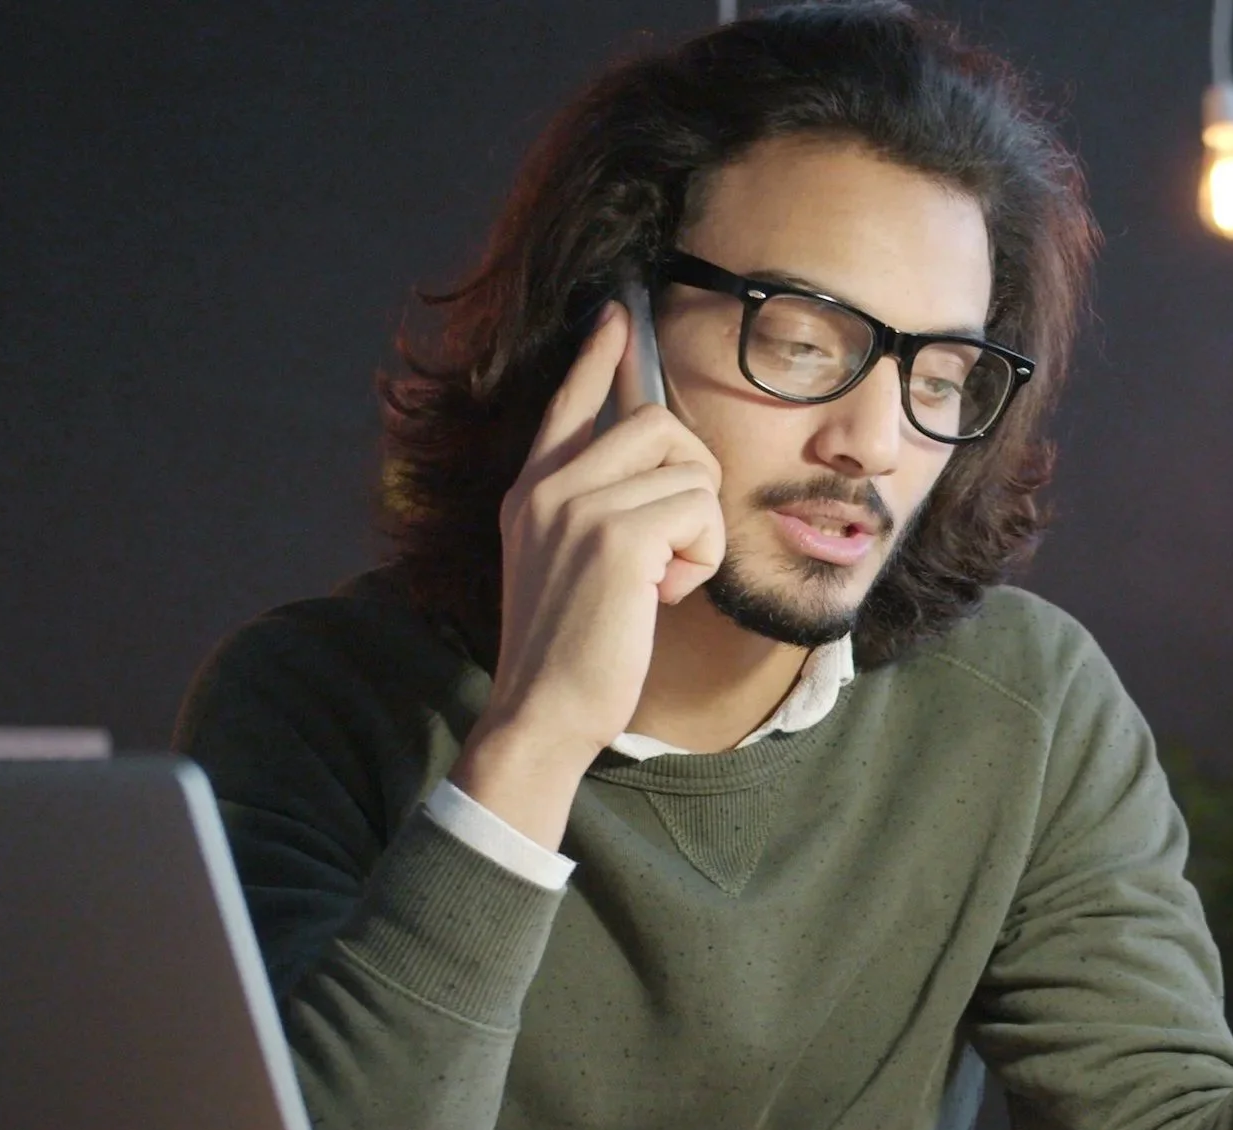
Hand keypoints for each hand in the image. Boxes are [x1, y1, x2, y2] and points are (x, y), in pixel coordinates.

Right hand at [449, 303, 725, 846]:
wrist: (542, 712)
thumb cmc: (571, 650)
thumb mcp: (569, 564)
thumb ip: (597, 510)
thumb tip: (661, 468)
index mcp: (532, 489)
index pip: (568, 403)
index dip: (598, 358)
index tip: (615, 315)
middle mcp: (547, 485)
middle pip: (657, 421)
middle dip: (693, 476)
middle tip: (675, 542)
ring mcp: (576, 504)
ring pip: (689, 467)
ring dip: (698, 529)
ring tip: (659, 578)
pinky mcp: (614, 534)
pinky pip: (700, 511)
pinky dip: (701, 558)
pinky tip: (663, 595)